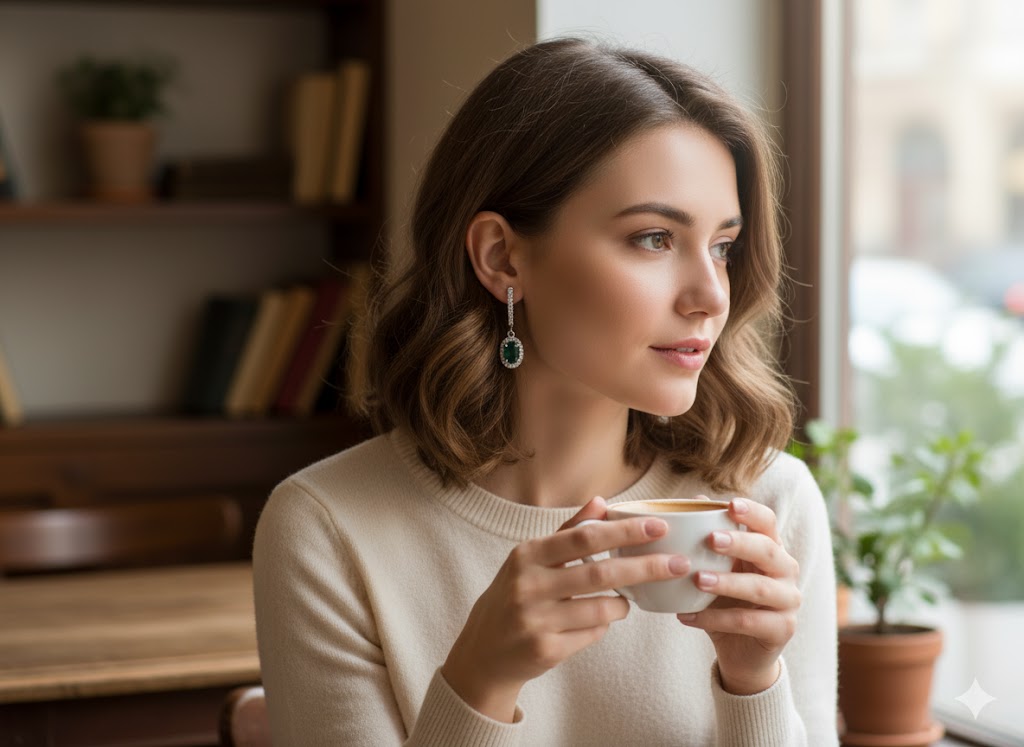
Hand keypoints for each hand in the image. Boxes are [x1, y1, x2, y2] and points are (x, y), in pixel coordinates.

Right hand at [441, 496, 690, 721]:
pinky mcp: (545, 650)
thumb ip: (567, 530)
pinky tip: (596, 621)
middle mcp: (529, 585)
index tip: (660, 527)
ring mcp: (536, 620)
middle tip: (679, 563)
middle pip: (601, 573)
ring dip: (624, 603)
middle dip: (646, 567)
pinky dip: (603, 626)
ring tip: (627, 599)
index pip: (584, 538)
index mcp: (527, 555)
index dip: (624, 532)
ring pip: (602, 609)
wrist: (484, 650)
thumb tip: (601, 501)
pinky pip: (592, 635)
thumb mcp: (531, 559)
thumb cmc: (515, 595)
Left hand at [676, 497, 800, 694]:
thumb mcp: (716, 568)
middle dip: (739, 543)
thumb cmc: (727, 600)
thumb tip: (696, 500)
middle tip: (710, 540)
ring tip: (696, 580)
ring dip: (726, 582)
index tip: (730, 504)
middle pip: (768, 550)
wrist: (739, 651)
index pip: (768, 523)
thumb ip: (709, 537)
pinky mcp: (783, 629)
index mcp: (771, 548)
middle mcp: (786, 570)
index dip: (752, 512)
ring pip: (759, 587)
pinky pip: (747, 621)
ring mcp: (789, 600)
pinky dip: (715, 619)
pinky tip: (687, 616)